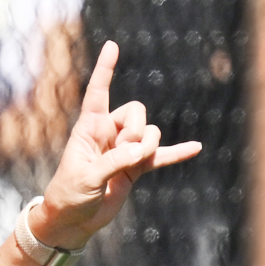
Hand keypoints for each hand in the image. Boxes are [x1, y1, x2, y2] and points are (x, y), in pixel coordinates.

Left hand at [30, 41, 202, 250]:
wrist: (74, 220)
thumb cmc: (69, 194)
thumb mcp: (86, 176)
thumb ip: (114, 161)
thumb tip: (141, 150)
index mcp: (89, 127)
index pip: (98, 91)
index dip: (106, 69)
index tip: (113, 45)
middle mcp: (109, 133)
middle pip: (136, 111)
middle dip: (137, 130)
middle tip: (125, 154)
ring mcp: (125, 149)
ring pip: (150, 132)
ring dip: (148, 148)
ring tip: (132, 166)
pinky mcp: (137, 167)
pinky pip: (162, 156)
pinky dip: (177, 152)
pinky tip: (195, 148)